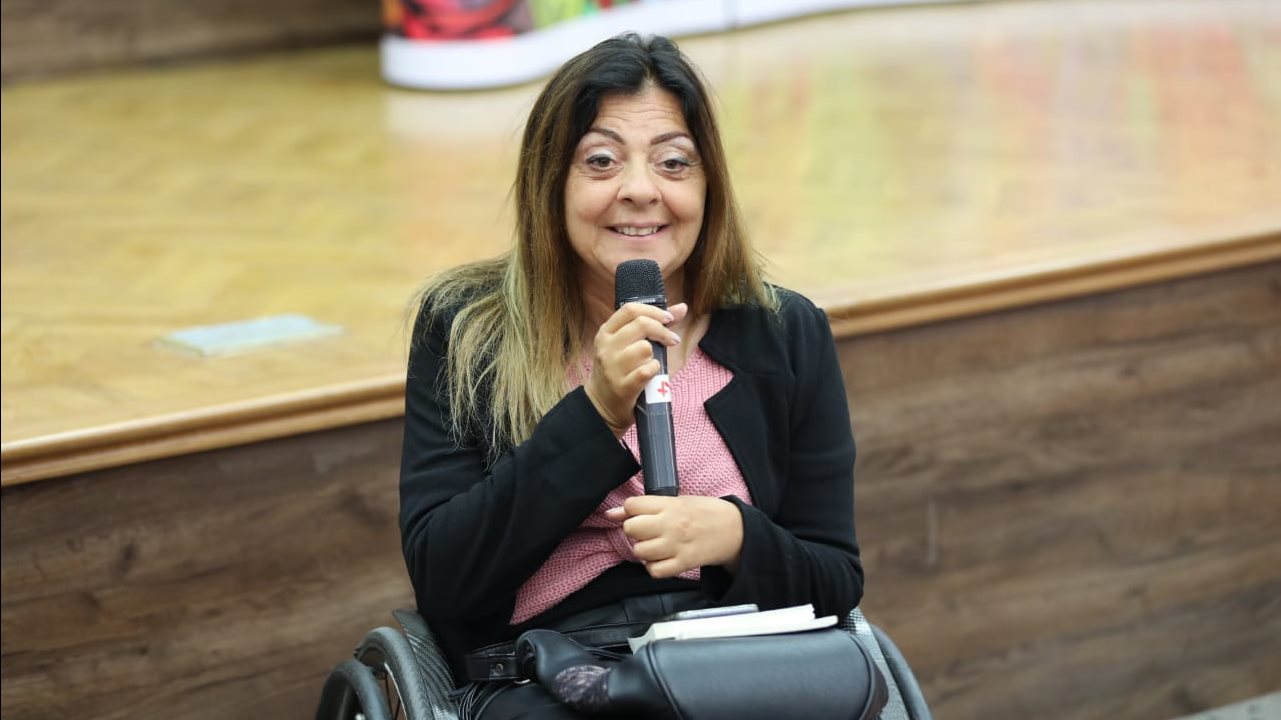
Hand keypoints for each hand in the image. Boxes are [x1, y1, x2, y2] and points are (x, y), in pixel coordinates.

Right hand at [584, 302, 686, 436]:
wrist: (602, 406)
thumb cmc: (619, 371)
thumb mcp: (628, 345)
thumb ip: (654, 324)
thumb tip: (682, 307)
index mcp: (606, 333)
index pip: (630, 310)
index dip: (653, 310)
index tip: (668, 318)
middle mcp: (606, 347)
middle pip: (641, 324)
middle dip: (662, 330)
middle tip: (671, 339)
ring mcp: (613, 368)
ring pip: (645, 348)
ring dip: (655, 355)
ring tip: (650, 363)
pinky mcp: (622, 387)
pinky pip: (647, 370)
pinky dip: (655, 371)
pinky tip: (651, 374)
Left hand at [604, 495, 743, 577]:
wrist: (736, 530)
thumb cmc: (706, 513)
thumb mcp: (679, 501)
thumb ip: (647, 506)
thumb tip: (613, 513)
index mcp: (671, 505)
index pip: (632, 506)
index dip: (629, 511)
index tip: (636, 514)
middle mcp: (671, 525)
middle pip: (631, 529)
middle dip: (634, 530)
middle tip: (645, 531)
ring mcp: (677, 546)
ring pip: (640, 551)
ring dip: (643, 550)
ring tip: (654, 545)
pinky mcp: (683, 564)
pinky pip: (655, 571)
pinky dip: (653, 567)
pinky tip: (660, 559)